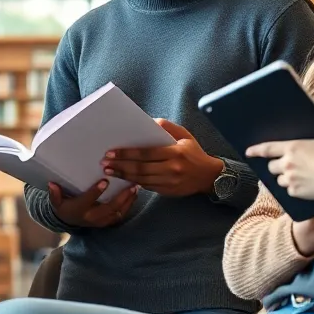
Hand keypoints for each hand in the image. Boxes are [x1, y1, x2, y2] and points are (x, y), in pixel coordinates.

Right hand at [48, 180, 137, 228]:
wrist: (69, 221)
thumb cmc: (64, 206)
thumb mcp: (56, 201)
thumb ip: (55, 193)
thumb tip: (51, 184)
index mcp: (80, 209)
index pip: (89, 200)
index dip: (96, 191)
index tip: (105, 181)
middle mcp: (92, 217)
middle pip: (109, 208)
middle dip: (121, 197)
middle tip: (131, 185)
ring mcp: (101, 221)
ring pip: (118, 213)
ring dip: (128, 201)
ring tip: (136, 188)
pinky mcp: (107, 222)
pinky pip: (120, 216)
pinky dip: (129, 206)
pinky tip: (135, 195)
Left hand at [101, 119, 223, 196]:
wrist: (209, 176)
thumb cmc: (194, 152)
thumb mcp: (184, 135)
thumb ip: (167, 127)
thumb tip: (148, 121)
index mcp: (175, 153)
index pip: (146, 153)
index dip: (127, 153)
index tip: (111, 152)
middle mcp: (172, 169)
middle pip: (141, 168)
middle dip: (120, 165)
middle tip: (104, 163)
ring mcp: (170, 182)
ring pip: (141, 179)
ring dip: (123, 175)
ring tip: (109, 171)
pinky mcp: (168, 191)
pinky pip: (147, 187)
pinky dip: (134, 183)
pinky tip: (123, 178)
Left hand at [245, 112, 313, 202]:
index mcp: (293, 148)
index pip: (267, 148)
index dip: (256, 150)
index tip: (248, 152)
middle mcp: (287, 163)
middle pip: (272, 166)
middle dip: (275, 166)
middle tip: (285, 166)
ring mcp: (290, 179)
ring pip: (279, 180)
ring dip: (284, 178)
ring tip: (295, 177)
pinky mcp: (296, 192)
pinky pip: (290, 191)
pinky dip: (294, 189)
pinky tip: (303, 187)